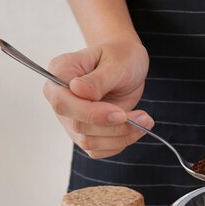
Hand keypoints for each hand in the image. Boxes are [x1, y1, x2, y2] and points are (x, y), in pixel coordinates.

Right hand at [43, 41, 153, 158]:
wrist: (127, 63)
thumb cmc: (120, 56)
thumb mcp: (115, 62)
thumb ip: (98, 79)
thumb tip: (78, 90)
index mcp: (59, 74)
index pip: (64, 103)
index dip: (92, 114)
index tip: (121, 113)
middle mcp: (60, 98)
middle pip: (78, 127)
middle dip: (114, 127)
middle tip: (144, 118)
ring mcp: (71, 118)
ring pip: (89, 142)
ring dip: (121, 136)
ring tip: (145, 121)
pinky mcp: (85, 132)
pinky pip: (98, 149)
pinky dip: (120, 143)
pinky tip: (136, 129)